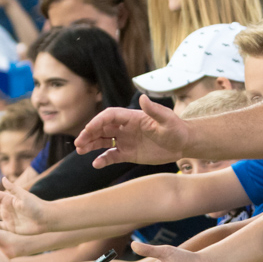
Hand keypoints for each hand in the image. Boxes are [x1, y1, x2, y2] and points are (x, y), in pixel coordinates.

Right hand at [73, 96, 189, 167]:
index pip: (109, 116)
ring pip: (103, 141)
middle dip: (89, 134)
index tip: (88, 130)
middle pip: (102, 128)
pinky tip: (96, 164)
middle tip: (79, 143)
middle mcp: (126, 128)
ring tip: (80, 151)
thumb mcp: (167, 119)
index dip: (97, 122)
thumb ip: (154, 110)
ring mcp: (126, 140)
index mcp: (132, 117)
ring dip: (91, 145)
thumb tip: (143, 98)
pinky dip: (103, 159)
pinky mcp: (129, 153)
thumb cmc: (176, 129)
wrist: (183, 144)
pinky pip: (112, 156)